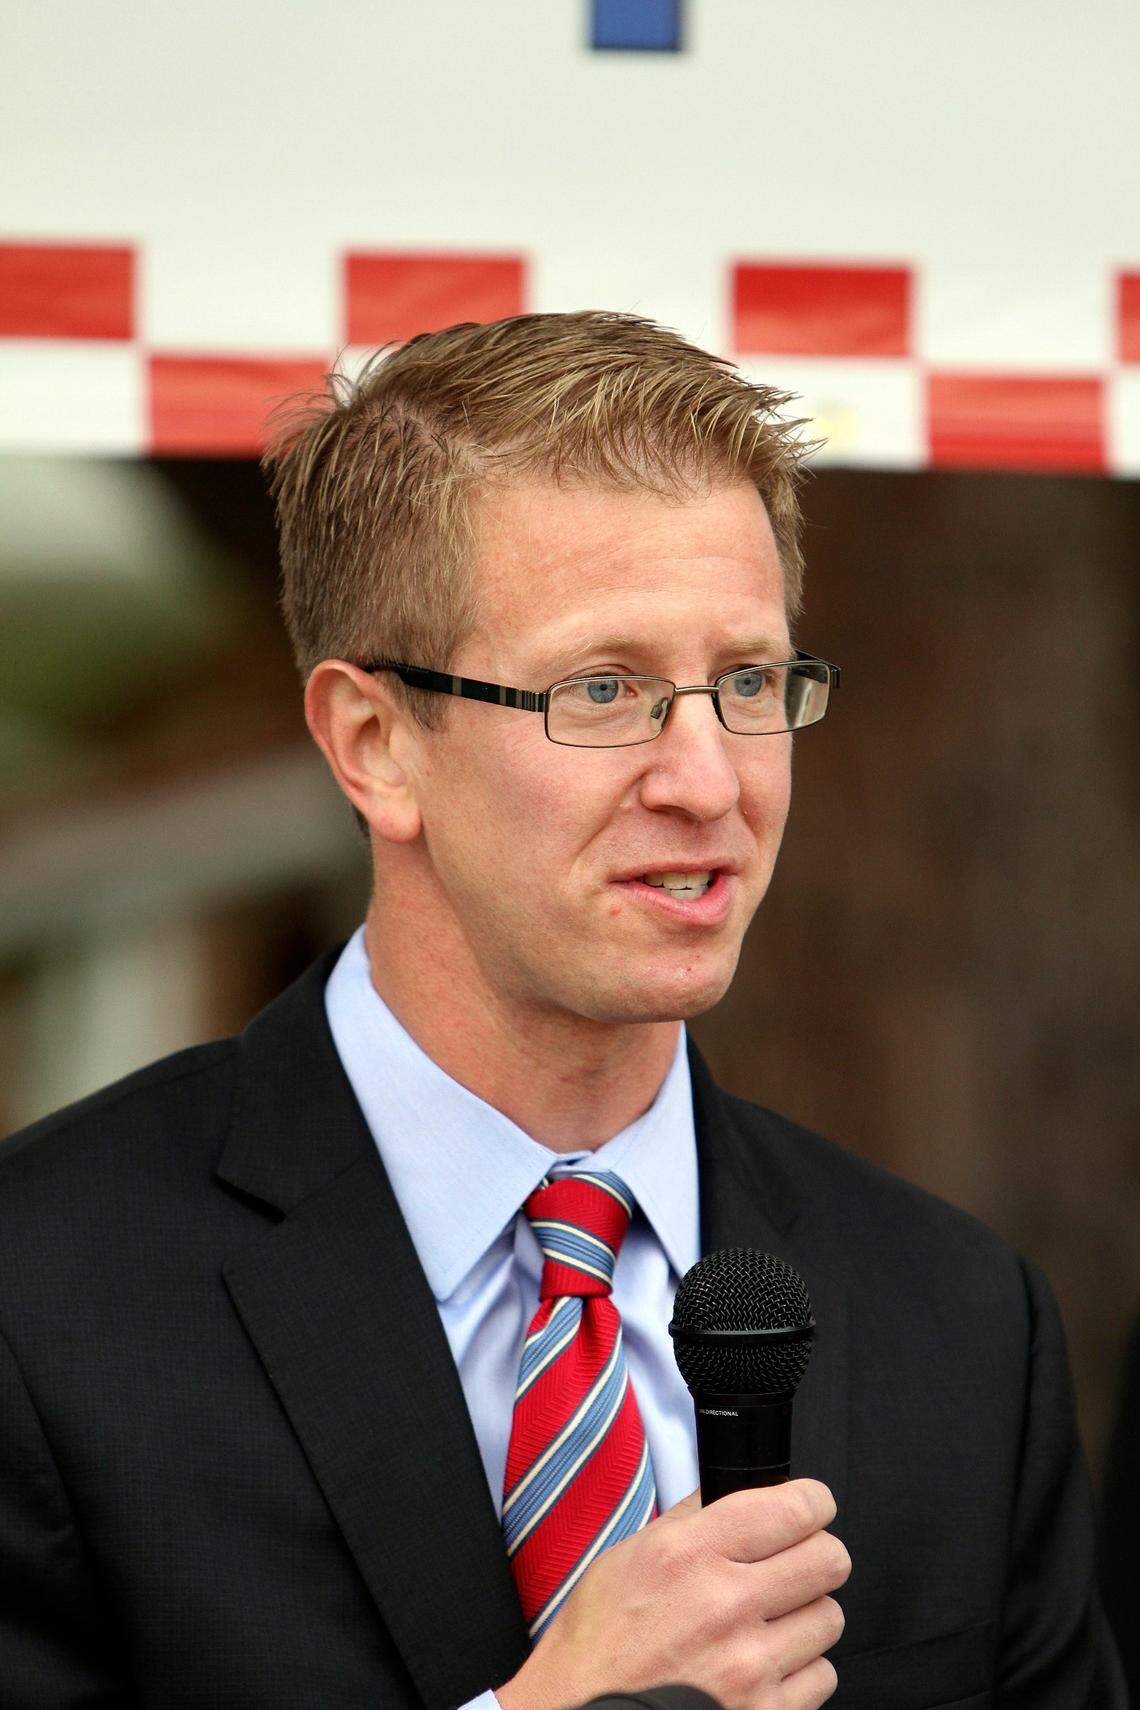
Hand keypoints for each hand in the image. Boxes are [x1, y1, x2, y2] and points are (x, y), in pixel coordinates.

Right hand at [495, 1478, 849, 1709]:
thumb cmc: (599, 1641)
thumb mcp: (632, 1555)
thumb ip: (694, 1518)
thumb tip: (738, 1488)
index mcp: (692, 1554)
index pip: (795, 1510)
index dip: (812, 1502)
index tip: (809, 1508)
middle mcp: (726, 1605)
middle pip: (829, 1560)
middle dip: (816, 1554)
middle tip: (793, 1562)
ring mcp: (750, 1667)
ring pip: (829, 1618)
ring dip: (805, 1615)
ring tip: (769, 1620)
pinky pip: (823, 1676)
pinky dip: (801, 1668)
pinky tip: (766, 1663)